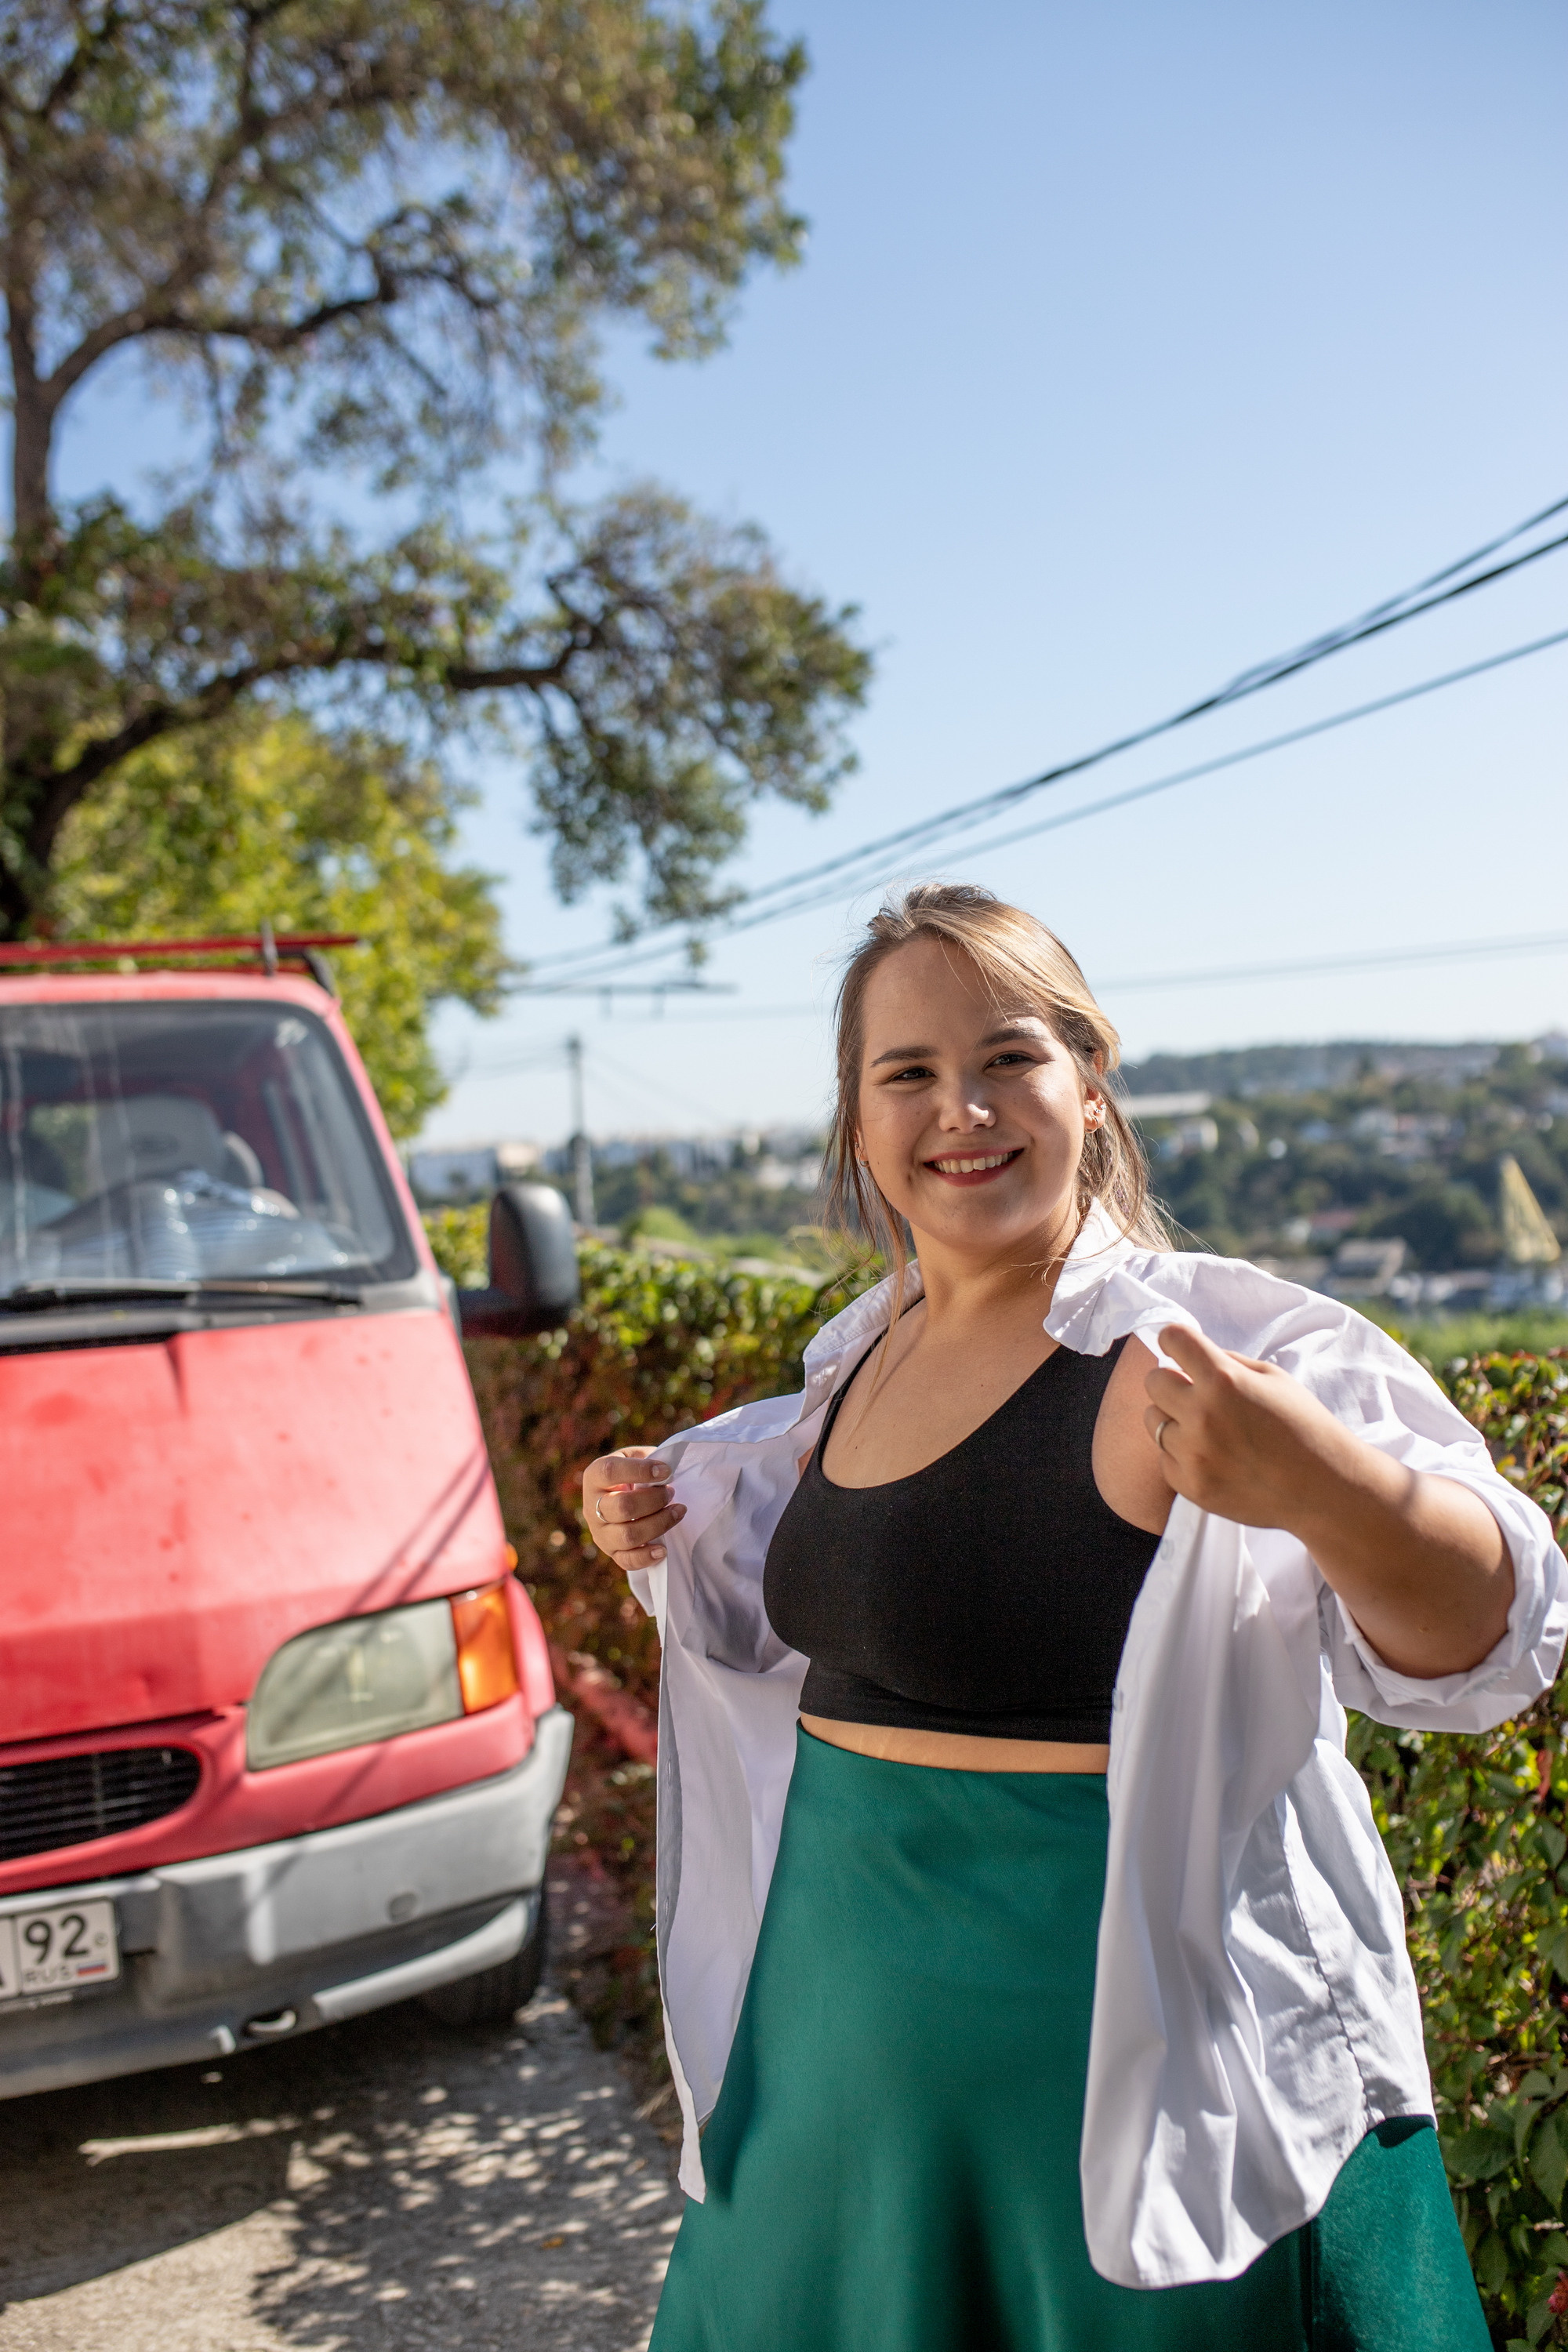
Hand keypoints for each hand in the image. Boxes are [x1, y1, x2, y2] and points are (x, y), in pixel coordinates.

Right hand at [581, 1446, 685, 1571]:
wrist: (623, 1494)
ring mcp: (599, 1532)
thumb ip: (648, 1458)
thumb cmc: (634, 1473)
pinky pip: (626, 1561)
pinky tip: (664, 1548)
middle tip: (671, 1492)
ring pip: (628, 1535)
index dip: (640, 1470)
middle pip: (623, 1507)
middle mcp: (591, 1506)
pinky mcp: (611, 1552)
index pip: (610, 1471)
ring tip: (678, 1511)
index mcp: (594, 1476)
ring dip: (659, 1524)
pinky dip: (647, 1557)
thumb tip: (666, 1471)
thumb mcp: (635, 1456)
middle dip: (655, 1500)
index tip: (666, 1471)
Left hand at [1142, 1322, 1511, 1676]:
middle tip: (1195, 1391)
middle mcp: (1202, 1414)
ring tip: (1208, 1427)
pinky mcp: (1190, 1485)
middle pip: (1153, 1381)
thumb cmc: (1303, 1426)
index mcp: (1224, 1380)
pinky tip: (1214, 1456)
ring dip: (1173, 1418)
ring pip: (1154, 1421)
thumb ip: (1227, 1361)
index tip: (1180, 1346)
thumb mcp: (1273, 1378)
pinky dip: (1182, 1454)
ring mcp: (1193, 1453)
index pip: (1171, 1339)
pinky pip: (1165, 1458)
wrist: (1324, 1489)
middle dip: (1171, 1380)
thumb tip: (1188, 1352)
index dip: (1175, 1339)